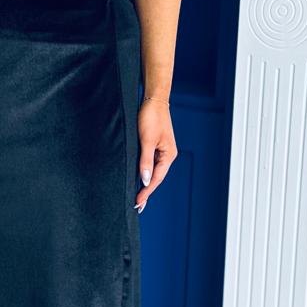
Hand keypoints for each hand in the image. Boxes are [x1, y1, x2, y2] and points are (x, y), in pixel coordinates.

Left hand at [135, 96, 175, 212]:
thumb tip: (146, 180)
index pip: (156, 179)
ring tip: (137, 197)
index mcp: (168, 155)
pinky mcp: (155, 146)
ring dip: (145, 183)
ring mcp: (162, 151)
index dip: (147, 192)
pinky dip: (144, 173)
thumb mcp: (146, 140)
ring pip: (153, 171)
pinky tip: (139, 178)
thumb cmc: (151, 117)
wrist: (153, 100)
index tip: (138, 203)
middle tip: (137, 206)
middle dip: (147, 192)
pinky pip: (150, 163)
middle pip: (156, 178)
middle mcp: (167, 155)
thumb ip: (145, 161)